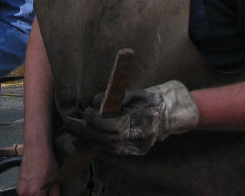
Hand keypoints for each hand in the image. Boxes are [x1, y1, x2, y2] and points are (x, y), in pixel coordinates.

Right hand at [17, 144, 59, 195]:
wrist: (36, 148)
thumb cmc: (46, 161)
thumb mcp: (55, 179)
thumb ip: (55, 194)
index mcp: (36, 193)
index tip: (50, 193)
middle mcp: (26, 193)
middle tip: (47, 191)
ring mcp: (20, 190)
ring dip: (36, 195)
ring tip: (41, 187)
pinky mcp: (18, 187)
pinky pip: (25, 194)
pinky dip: (31, 193)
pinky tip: (36, 185)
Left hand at [63, 80, 198, 155]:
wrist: (175, 113)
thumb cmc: (156, 99)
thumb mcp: (138, 94)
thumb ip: (118, 98)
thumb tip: (96, 102)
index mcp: (139, 124)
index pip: (111, 127)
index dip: (95, 121)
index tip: (85, 112)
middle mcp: (138, 139)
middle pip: (105, 140)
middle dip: (85, 132)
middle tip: (68, 124)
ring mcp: (136, 147)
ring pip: (107, 147)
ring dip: (88, 140)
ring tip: (72, 133)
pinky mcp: (135, 151)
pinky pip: (112, 149)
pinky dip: (97, 144)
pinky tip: (85, 140)